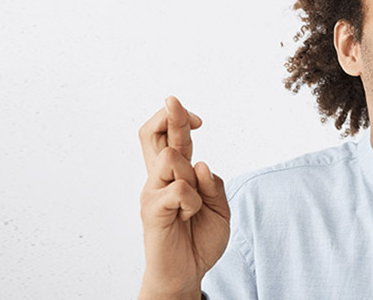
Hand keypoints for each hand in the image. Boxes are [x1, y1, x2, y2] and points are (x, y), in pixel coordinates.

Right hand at [138, 96, 229, 299]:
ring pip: (170, 159)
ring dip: (190, 174)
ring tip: (193, 203)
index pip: (169, 136)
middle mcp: (159, 178)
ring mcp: (153, 192)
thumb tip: (202, 164)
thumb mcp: (220, 208)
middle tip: (174, 101)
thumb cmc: (201, 238)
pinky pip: (178, 190)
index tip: (199, 120)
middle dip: (169, 114)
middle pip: (153, 134)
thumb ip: (214, 185)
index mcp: (176, 174)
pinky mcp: (152, 210)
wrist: (188, 271)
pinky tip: (188, 215)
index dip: (179, 119)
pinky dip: (192, 200)